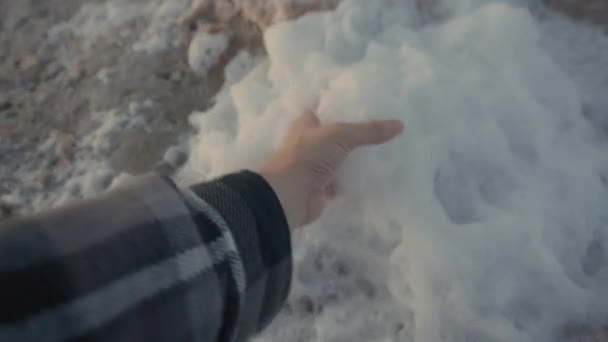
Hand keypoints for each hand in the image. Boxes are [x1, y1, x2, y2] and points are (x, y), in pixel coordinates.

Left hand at [259, 111, 403, 228]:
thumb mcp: (340, 135)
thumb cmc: (308, 156)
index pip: (324, 108)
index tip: (364, 103)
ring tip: (384, 150)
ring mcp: (316, 165)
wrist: (290, 195)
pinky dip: (356, 179)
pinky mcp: (323, 186)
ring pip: (341, 158)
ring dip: (357, 157)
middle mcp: (309, 142)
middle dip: (354, 134)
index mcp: (306, 123)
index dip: (340, 105)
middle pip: (336, 135)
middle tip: (382, 129)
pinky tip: (375, 174)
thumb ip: (368, 130)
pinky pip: (344, 180)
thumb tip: (399, 125)